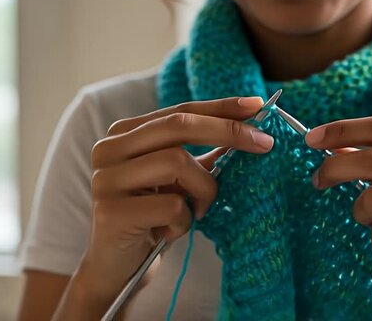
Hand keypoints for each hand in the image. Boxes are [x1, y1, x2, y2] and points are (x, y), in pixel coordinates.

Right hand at [57, 96, 274, 318]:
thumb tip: (250, 129)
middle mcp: (109, 148)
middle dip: (227, 131)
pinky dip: (184, 220)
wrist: (118, 267)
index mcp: (125, 134)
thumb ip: (206, 154)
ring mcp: (107, 179)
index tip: (257, 105)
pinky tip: (170, 232)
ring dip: (204, 189)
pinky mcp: (112, 212)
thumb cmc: (154, 218)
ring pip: (177, 162)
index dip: (220, 107)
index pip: (180, 110)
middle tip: (264, 143)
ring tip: (200, 210)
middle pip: (178, 125)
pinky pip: (171, 206)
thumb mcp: (181, 181)